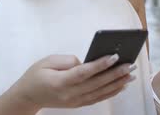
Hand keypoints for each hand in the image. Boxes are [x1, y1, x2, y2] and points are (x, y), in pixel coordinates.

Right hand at [10, 54, 137, 109]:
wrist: (28, 96)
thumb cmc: (36, 74)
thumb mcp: (47, 61)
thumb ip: (67, 60)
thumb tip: (86, 61)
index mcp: (60, 82)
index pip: (84, 72)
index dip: (100, 65)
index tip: (114, 56)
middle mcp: (70, 94)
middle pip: (96, 84)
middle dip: (115, 74)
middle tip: (130, 64)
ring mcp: (75, 101)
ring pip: (100, 93)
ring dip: (118, 83)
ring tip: (131, 74)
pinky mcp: (78, 104)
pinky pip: (98, 98)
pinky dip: (111, 92)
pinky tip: (122, 85)